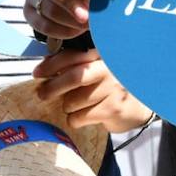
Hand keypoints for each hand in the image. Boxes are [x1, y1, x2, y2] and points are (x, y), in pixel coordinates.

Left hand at [33, 47, 152, 133]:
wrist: (137, 107)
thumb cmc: (110, 88)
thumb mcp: (96, 70)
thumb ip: (75, 66)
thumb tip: (45, 66)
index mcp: (101, 55)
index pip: (73, 56)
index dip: (51, 64)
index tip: (38, 73)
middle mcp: (109, 69)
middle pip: (74, 77)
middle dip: (53, 87)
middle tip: (41, 94)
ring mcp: (113, 89)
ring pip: (75, 100)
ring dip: (67, 106)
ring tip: (71, 106)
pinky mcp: (113, 108)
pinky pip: (81, 117)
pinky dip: (74, 119)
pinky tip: (80, 117)